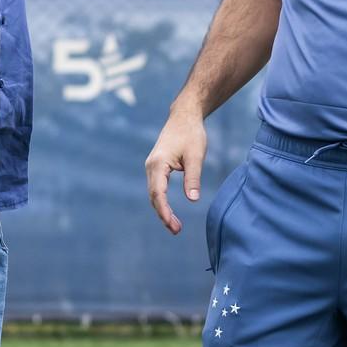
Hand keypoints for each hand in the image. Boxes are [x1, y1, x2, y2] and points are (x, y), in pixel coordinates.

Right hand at [145, 106, 207, 234]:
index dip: (164, 211)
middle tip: (177, 230)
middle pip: (153, 196)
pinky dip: (162, 201)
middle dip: (163, 214)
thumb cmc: (191, 133)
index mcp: (158, 163)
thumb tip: (193, 199)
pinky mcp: (156, 166)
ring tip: (175, 225)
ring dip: (162, 209)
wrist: (184, 116)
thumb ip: (193, 177)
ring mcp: (152, 166)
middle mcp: (151, 166)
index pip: (158, 193)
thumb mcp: (195, 156)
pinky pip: (156, 188)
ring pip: (153, 193)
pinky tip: (170, 211)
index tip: (173, 225)